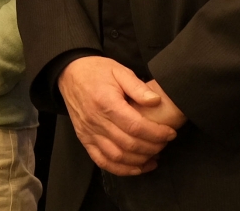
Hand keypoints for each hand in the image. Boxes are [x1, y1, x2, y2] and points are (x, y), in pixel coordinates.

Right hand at [57, 56, 178, 175]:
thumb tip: (156, 101)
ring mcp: (88, 132)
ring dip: (139, 160)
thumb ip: (138, 87)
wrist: (69, 73)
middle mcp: (96, 120)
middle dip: (152, 147)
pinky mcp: (84, 139)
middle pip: (129, 144)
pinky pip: (102, 161)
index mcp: (106, 103)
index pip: (136, 126)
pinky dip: (120, 169)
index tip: (170, 133)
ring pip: (117, 156)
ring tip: (154, 155)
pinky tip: (136, 167)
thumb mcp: (119, 70)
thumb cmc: (96, 71)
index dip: (157, 133)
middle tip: (165, 143)